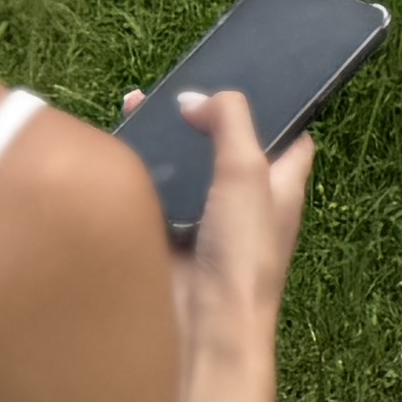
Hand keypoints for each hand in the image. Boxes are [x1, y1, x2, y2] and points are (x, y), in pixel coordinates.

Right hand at [121, 89, 319, 365]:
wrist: (202, 329)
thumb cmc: (243, 251)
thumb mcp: (249, 172)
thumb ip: (230, 122)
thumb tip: (195, 98)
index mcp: (281, 182)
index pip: (287, 131)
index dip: (270, 102)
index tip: (240, 72)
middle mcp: (245, 199)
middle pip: (223, 144)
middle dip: (196, 116)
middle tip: (165, 87)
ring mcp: (204, 219)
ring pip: (183, 166)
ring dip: (160, 140)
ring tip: (130, 105)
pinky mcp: (167, 236)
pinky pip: (152, 195)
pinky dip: (136, 174)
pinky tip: (114, 150)